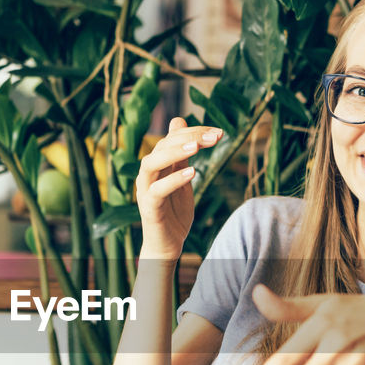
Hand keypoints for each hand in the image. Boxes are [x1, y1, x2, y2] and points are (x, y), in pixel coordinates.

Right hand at [135, 117, 220, 259]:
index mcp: (157, 165)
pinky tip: (192, 173)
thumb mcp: (181, 176)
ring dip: (174, 153)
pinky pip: (157, 190)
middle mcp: (147, 174)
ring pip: (151, 163)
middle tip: (214, 136)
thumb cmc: (174, 211)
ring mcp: (145, 190)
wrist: (167, 245)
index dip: (194, 132)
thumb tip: (178, 120)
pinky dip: (173, 180)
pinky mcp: (149, 208)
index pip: (172, 139)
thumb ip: (181, 153)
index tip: (219, 132)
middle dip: (189, 138)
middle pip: (161, 146)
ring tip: (197, 147)